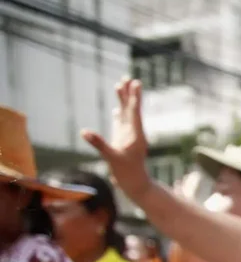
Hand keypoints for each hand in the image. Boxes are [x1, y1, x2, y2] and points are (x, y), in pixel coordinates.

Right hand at [82, 78, 151, 203]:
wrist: (134, 184)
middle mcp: (133, 132)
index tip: (136, 83)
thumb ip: (99, 144)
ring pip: (126, 114)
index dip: (134, 97)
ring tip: (120, 85)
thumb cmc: (127, 173)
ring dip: (123, 100)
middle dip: (128, 93)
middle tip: (127, 77)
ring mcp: (128, 136)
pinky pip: (121, 124)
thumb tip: (84, 132)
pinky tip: (117, 108)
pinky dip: (120, 115)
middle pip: (131, 109)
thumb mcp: (112, 158)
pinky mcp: (123, 141)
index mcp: (135, 134)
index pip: (134, 112)